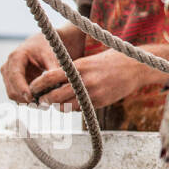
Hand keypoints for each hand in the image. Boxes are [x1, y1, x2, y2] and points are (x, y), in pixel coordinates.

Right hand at [0, 34, 61, 102]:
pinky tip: (41, 102)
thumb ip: (53, 69)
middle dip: (25, 99)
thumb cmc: (47, 48)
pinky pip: (17, 96)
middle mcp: (7, 67)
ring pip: (13, 95)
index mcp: (16, 57)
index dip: (21, 88)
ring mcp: (8, 76)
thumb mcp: (52, 55)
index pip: (15, 76)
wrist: (41, 44)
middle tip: (43, 105)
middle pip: (11, 89)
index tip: (31, 98)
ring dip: (27, 102)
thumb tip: (57, 85)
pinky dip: (27, 101)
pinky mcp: (12, 83)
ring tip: (45, 105)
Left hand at [28, 49, 162, 110]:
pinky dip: (73, 107)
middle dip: (45, 99)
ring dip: (58, 106)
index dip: (37, 84)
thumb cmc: (111, 61)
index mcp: (79, 66)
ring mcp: (93, 93)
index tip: (32, 88)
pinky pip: (80, 109)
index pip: (50, 77)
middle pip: (54, 95)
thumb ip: (72, 70)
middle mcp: (85, 80)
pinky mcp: (100, 102)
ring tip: (56, 103)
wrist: (137, 67)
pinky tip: (74, 103)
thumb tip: (51, 79)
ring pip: (65, 106)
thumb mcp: (89, 60)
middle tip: (41, 100)